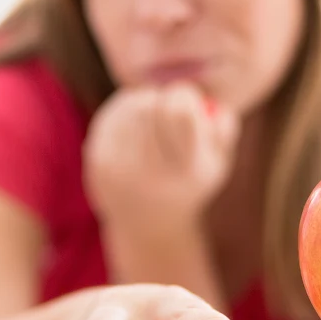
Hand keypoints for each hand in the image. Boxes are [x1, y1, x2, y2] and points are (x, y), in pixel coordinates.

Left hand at [83, 83, 240, 235]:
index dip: (183, 96)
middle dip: (161, 99)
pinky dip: (123, 111)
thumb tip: (211, 105)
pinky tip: (132, 126)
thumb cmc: (188, 183)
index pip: (179, 112)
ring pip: (129, 106)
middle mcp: (149, 173)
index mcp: (187, 170)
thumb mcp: (218, 163)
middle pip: (149, 106)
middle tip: (167, 106)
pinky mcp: (97, 161)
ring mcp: (118, 168)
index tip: (185, 101)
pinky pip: (110, 115)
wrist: (148, 223)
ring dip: (143, 101)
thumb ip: (224, 130)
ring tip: (152, 116)